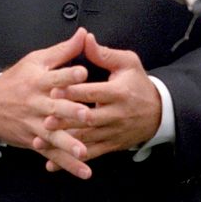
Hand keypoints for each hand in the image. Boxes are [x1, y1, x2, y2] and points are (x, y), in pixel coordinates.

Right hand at [0, 27, 92, 178]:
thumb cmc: (17, 79)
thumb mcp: (36, 60)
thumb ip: (63, 50)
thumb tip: (84, 34)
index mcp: (38, 81)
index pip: (55, 77)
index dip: (68, 74)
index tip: (82, 72)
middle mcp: (36, 104)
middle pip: (54, 108)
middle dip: (70, 112)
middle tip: (87, 115)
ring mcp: (35, 125)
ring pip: (53, 135)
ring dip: (68, 144)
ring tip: (84, 152)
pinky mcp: (35, 141)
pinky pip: (52, 154)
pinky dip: (67, 164)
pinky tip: (84, 172)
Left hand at [37, 31, 160, 163]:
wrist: (159, 113)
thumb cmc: (138, 84)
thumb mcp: (128, 63)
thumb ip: (104, 53)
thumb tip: (85, 38)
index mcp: (118, 92)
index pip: (94, 92)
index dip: (75, 92)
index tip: (55, 90)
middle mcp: (116, 114)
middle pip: (89, 119)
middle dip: (66, 120)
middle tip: (45, 119)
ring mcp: (113, 132)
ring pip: (86, 139)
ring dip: (63, 141)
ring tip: (41, 140)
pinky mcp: (111, 145)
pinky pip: (90, 153)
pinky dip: (71, 160)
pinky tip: (52, 163)